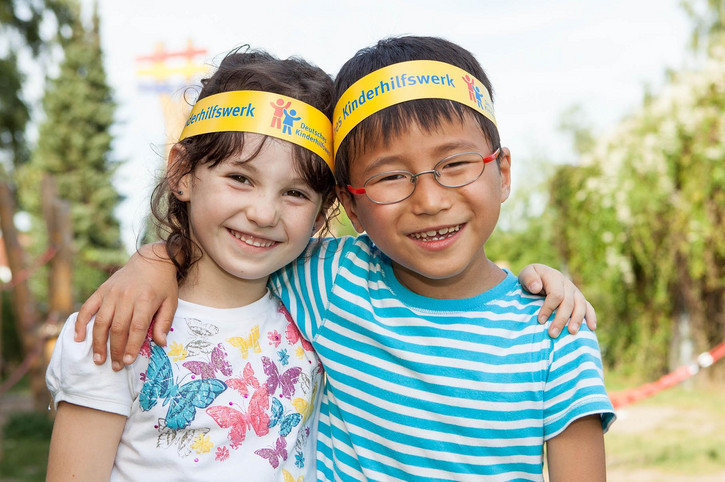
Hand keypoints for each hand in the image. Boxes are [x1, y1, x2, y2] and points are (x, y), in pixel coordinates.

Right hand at [74, 243, 178, 369]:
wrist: (152, 259)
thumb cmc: (163, 284)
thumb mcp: (171, 302)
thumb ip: (164, 323)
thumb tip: (160, 344)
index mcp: (145, 300)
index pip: (136, 328)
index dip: (131, 346)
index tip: (127, 362)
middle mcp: (126, 297)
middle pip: (117, 328)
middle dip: (115, 350)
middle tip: (114, 367)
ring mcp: (111, 293)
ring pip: (101, 321)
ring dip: (97, 343)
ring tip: (98, 359)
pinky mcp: (101, 290)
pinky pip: (87, 307)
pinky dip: (80, 323)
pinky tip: (78, 338)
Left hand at [518, 264, 595, 337]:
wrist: (537, 278)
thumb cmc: (530, 280)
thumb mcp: (525, 275)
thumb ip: (529, 278)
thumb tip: (536, 288)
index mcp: (554, 277)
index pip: (556, 294)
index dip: (549, 308)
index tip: (540, 320)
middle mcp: (567, 284)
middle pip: (568, 303)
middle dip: (561, 319)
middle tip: (553, 334)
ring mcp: (575, 292)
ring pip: (580, 306)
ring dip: (577, 320)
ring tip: (572, 332)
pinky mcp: (579, 299)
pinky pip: (589, 307)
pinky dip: (591, 317)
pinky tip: (592, 328)